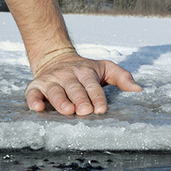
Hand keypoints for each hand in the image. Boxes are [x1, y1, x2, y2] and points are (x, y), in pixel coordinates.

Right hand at [26, 53, 141, 115]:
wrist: (56, 58)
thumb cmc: (85, 70)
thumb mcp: (105, 68)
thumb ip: (122, 77)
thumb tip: (138, 89)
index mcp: (86, 71)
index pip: (93, 85)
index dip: (97, 97)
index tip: (102, 109)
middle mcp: (68, 75)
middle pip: (75, 88)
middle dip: (80, 100)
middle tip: (85, 111)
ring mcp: (51, 80)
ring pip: (55, 91)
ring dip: (60, 101)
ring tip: (67, 111)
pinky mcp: (36, 86)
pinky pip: (33, 93)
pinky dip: (34, 100)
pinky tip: (37, 108)